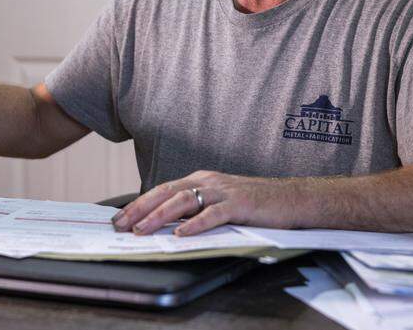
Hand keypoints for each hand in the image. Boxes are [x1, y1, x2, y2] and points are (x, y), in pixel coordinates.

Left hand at [111, 170, 305, 236]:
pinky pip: (214, 214)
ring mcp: (224, 191)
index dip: (140, 203)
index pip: (164, 189)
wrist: (292, 198)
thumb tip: (167, 223)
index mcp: (202, 180)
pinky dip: (196, 223)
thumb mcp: (220, 202)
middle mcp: (209, 181)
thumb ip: (197, 208)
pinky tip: (182, 233)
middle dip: (141, 208)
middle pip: (168, 192)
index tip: (120, 217)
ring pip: (185, 200)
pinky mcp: (240, 204)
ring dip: (160, 216)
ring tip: (143, 229)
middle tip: (120, 224)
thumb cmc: (255, 204)